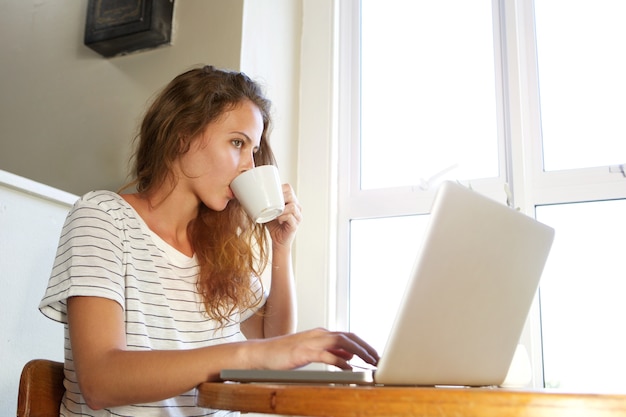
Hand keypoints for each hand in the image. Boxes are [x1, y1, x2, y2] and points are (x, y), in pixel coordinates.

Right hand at [251, 328, 379, 370]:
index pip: (348, 336)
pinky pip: (326, 354)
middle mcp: (318, 334)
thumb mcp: (311, 351)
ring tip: (368, 361)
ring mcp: (311, 341)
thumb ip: (330, 351)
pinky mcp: (303, 351)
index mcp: (321, 334)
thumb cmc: (284, 354)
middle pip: (348, 336)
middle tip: (377, 359)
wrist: (261, 354)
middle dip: (365, 347)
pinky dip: (339, 360)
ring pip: (341, 341)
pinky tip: (348, 368)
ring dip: (357, 351)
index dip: (364, 344)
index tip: (375, 355)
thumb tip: (349, 355)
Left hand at [266, 184, 301, 248]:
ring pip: (292, 206)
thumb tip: (249, 195)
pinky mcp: (295, 225)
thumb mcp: (268, 211)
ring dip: (280, 208)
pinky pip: (290, 217)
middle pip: (290, 195)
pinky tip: (277, 218)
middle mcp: (297, 207)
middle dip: (279, 198)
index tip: (268, 194)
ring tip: (273, 212)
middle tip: (270, 203)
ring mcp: (297, 216)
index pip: (288, 188)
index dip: (278, 189)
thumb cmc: (273, 225)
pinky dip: (282, 216)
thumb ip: (263, 203)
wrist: (277, 240)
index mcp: (291, 201)